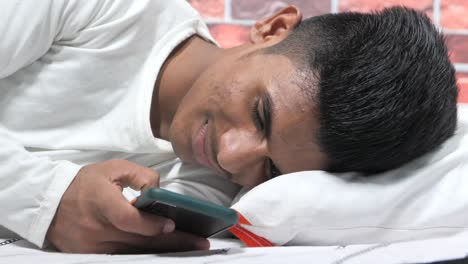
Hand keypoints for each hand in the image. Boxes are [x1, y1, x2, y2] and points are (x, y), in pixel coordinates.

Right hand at [46, 159, 209, 252]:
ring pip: (134, 253)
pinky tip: (166, 252)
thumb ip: (140, 175)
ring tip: (190, 247)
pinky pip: (123, 257)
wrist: (49, 203)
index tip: (173, 224)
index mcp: (100, 202)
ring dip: (164, 251)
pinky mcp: (90, 256)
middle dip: (173, 243)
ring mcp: (92, 246)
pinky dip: (145, 255)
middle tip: (200, 243)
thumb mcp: (113, 168)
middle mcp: (96, 228)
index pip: (127, 219)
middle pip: (139, 241)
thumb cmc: (86, 183)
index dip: (151, 225)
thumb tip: (161, 191)